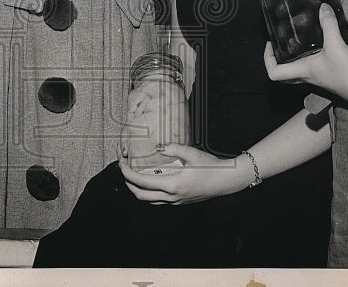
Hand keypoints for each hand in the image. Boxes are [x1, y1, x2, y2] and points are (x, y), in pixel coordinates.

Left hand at [118, 144, 243, 204]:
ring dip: (138, 190)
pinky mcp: (180, 201)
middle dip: (128, 184)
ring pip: (149, 201)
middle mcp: (172, 197)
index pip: (142, 182)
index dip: (128, 174)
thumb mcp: (192, 154)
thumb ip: (174, 149)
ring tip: (133, 177)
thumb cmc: (211, 167)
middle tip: (123, 170)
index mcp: (172, 185)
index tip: (121, 164)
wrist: (226, 181)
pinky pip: (159, 201)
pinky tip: (151, 182)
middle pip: (141, 196)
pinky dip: (149, 193)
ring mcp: (176, 201)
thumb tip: (160, 146)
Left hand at [264, 4, 347, 101]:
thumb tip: (323, 7)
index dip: (267, 60)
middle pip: (284, 75)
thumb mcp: (335, 44)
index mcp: (302, 71)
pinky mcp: (329, 76)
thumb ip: (328, 24)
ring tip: (296, 41)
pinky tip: (318, 46)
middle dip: (277, 61)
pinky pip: (312, 68)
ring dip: (293, 59)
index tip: (270, 45)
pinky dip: (309, 57)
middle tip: (279, 45)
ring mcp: (318, 78)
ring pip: (298, 71)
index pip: (274, 73)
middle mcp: (307, 76)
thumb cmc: (346, 71)